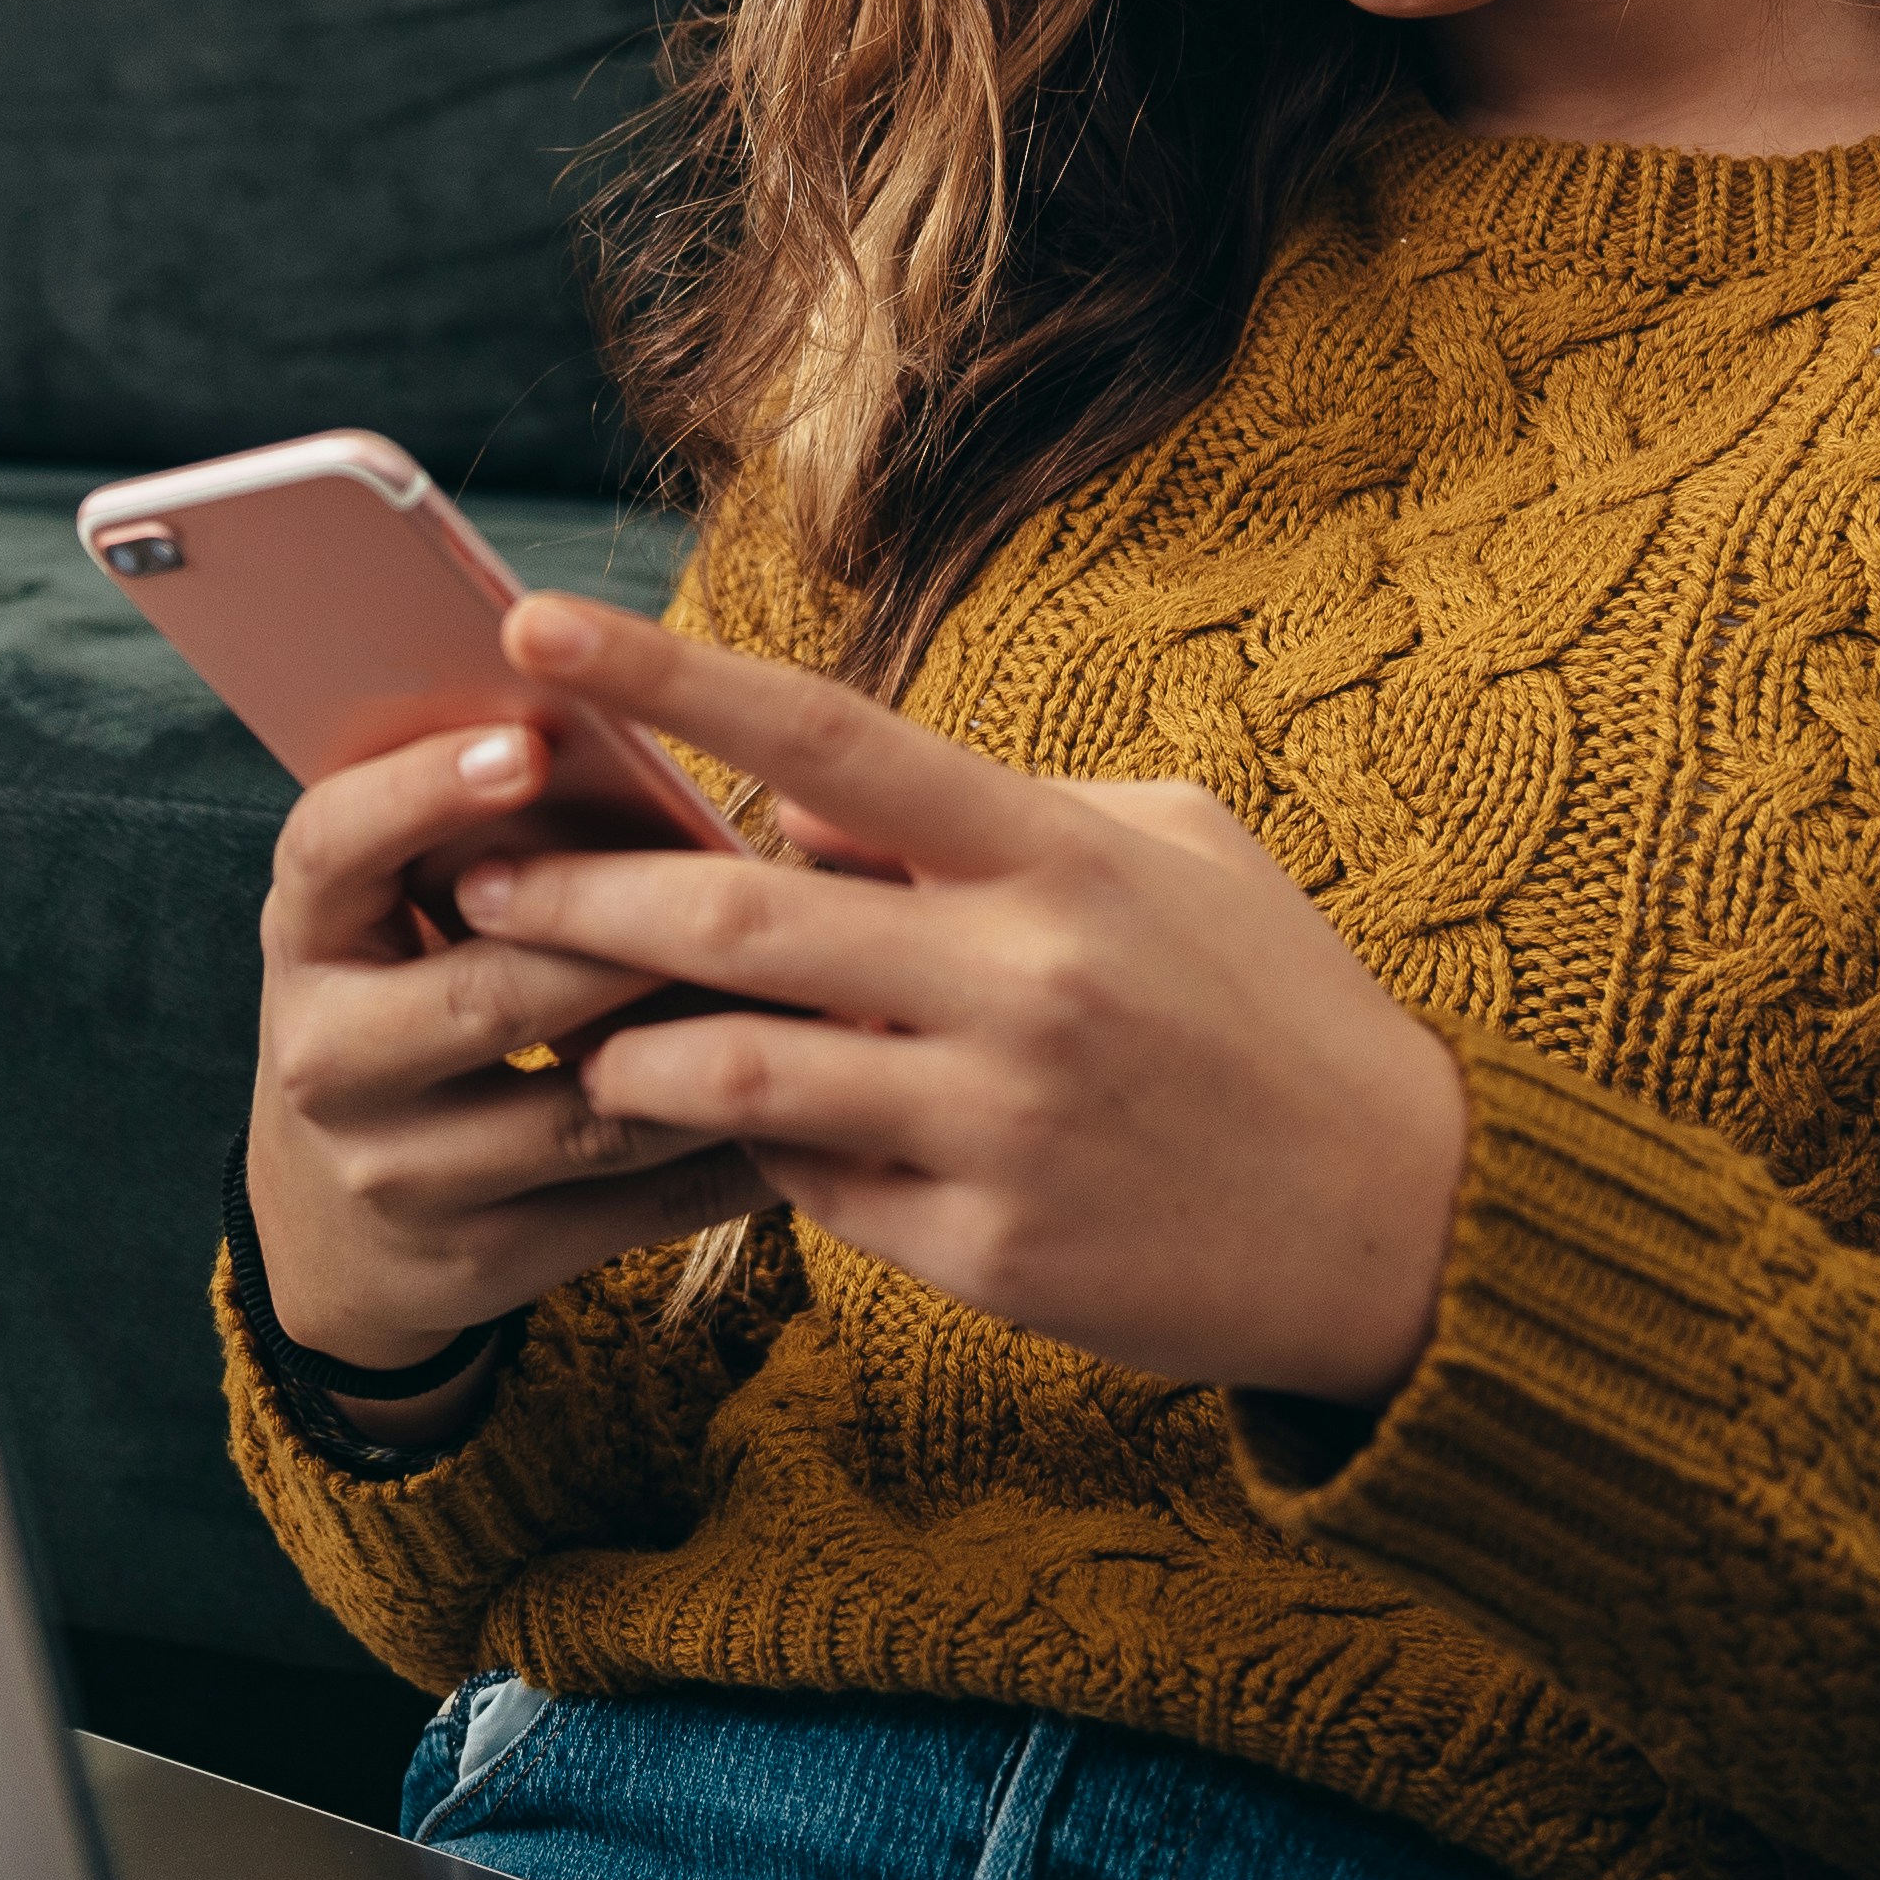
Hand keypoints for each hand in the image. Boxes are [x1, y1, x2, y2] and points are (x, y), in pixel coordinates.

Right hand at [244, 715, 772, 1431]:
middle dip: (627, 934)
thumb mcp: (389, 920)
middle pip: (489, 993)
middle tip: (749, 872)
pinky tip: (822, 1097)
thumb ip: (471, 837)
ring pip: (588, 1112)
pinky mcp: (486, 1261)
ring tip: (827, 985)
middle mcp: (328, 1061)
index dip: (424, 792)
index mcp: (305, 939)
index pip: (332, 848)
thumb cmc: (395, 1007)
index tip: (527, 741)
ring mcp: (402, 1175)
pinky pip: (637, 1206)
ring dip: (716, 1048)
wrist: (328, 1230)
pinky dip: (738, 1152)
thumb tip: (621, 723)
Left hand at [452, 597, 1470, 1409]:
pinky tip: (730, 1137)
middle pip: (733, 909)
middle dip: (578, 887)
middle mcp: (1015, 977)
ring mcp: (993, 1121)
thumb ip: (986, 809)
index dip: (663, 676)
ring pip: (729, 1068)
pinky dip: (748, 1150)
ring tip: (575, 1031)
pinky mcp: (983, 1251)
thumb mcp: (1167, 851)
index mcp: (1052, 853)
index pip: (823, 733)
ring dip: (621, 1046)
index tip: (530, 628)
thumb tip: (809, 794)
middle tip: (477, 870)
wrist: (1402, 1222)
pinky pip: (805, 1186)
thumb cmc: (1270, 1008)